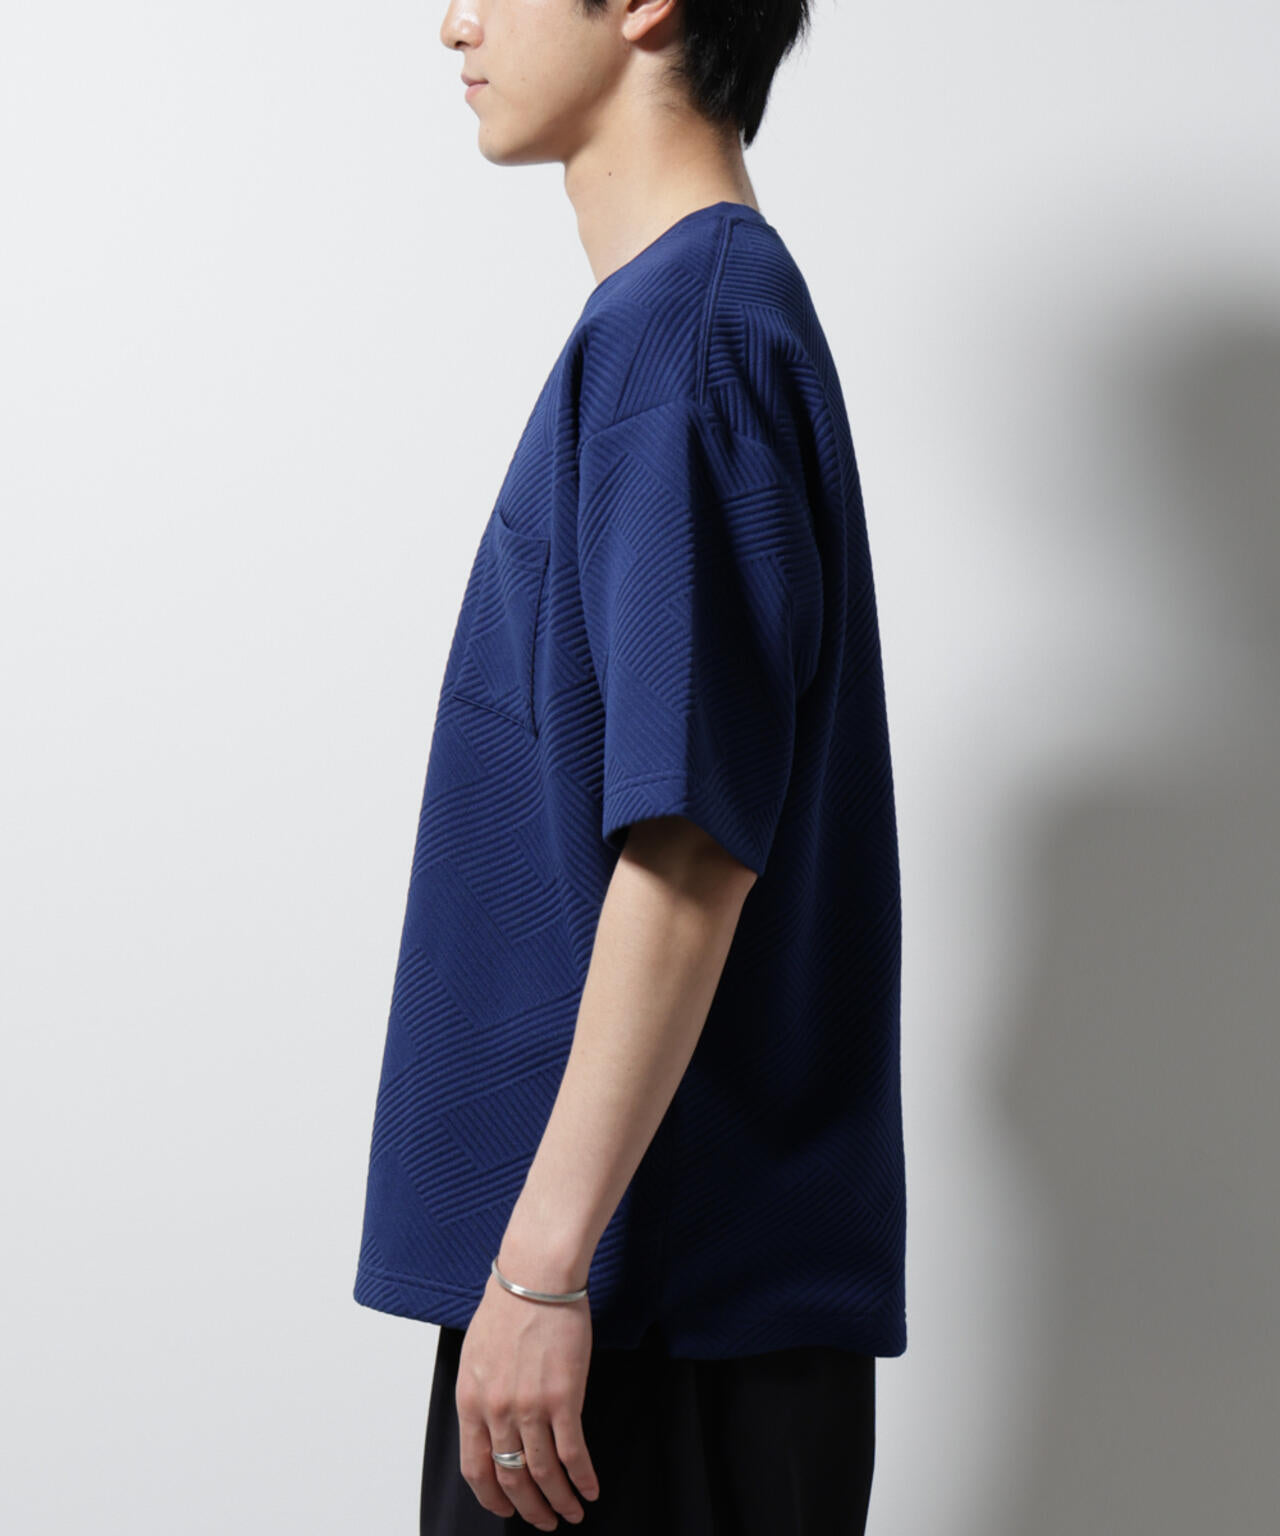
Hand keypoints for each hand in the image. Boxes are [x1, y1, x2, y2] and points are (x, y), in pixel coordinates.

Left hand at [455, 1264, 599, 1528]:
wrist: (536, 1277)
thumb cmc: (509, 1305)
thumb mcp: (477, 1353)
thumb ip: (482, 1392)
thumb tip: (491, 1421)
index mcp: (471, 1400)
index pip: (476, 1468)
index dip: (492, 1495)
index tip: (506, 1507)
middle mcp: (497, 1411)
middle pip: (511, 1477)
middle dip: (529, 1507)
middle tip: (544, 1521)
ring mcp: (530, 1407)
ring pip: (543, 1473)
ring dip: (558, 1501)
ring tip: (571, 1514)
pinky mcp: (564, 1398)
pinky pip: (572, 1453)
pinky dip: (582, 1478)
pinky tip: (590, 1489)